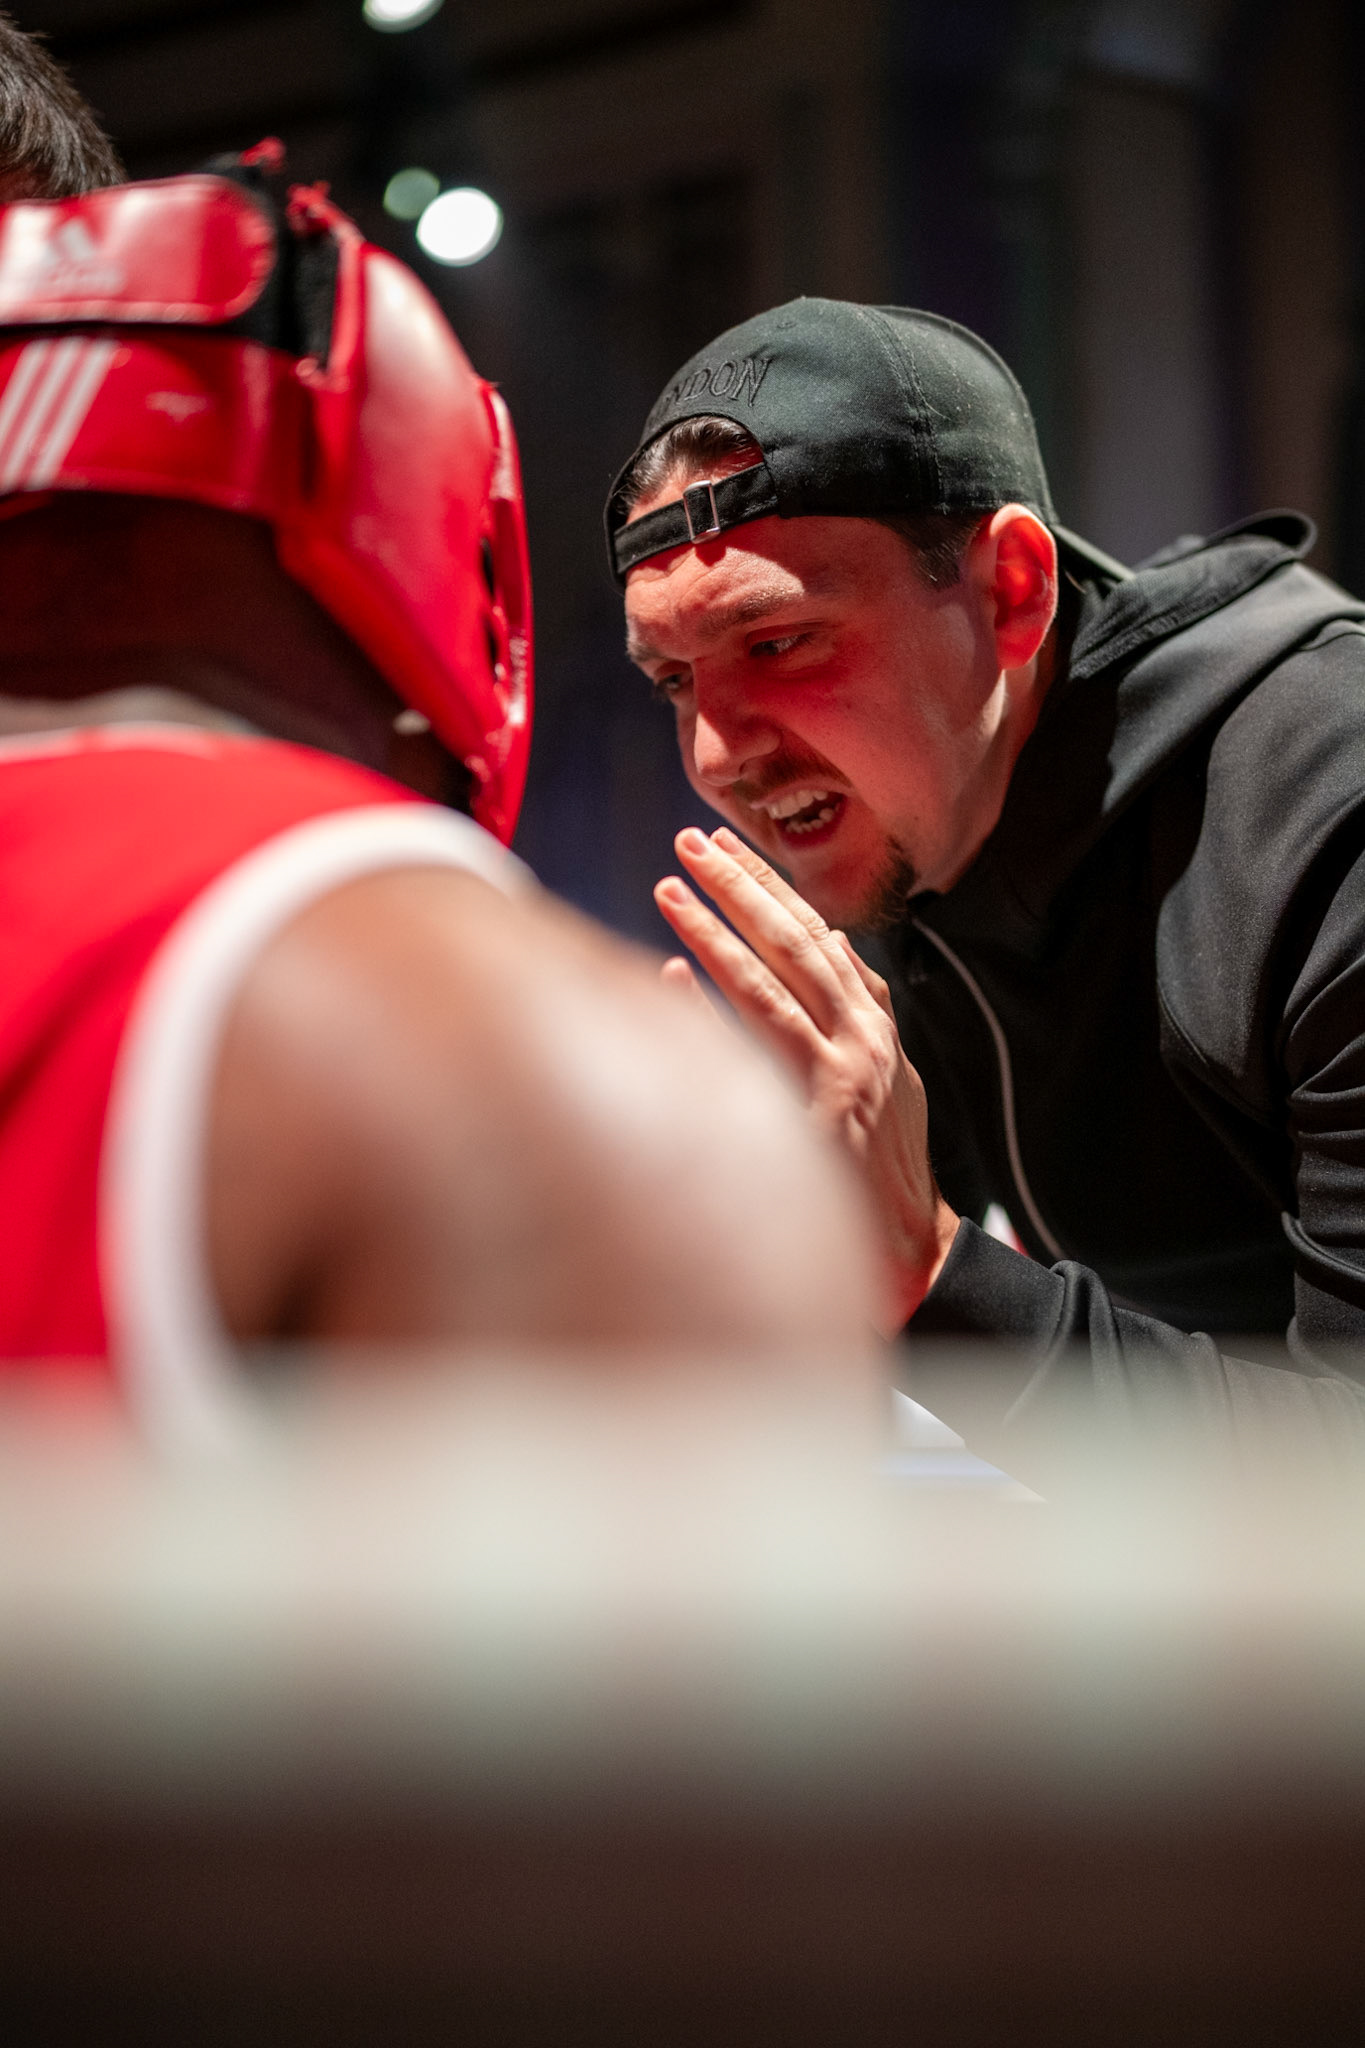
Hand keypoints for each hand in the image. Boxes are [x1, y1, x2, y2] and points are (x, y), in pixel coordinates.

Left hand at [655, 825, 959, 1328]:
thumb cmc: (885, 1163)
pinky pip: (750, 1051)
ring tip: (670, 888)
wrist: (910, 1245)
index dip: (771, 885)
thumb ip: (860, 1009)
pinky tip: (668, 975)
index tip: (727, 846)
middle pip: (794, 943)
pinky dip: (708, 1011)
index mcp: (875, 1024)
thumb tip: (833, 944)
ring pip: (768, 985)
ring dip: (716, 931)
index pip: (817, 933)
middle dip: (742, 885)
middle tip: (691, 842)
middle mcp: (861, 1041)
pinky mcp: (811, 1118)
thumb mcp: (890, 1074)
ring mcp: (837, 1077)